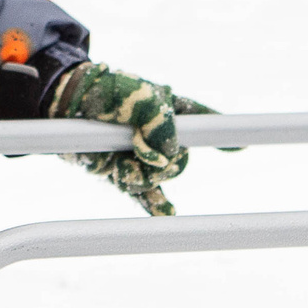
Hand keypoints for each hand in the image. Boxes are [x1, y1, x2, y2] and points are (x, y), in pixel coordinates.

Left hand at [46, 62, 214, 216]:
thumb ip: (161, 125)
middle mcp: (159, 135)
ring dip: (140, 176)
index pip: (201, 119)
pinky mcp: (123, 171)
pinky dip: (155, 205)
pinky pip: (144, 194)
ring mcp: (141, 155)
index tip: (243, 147)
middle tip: (135, 147)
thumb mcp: (138, 98)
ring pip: (157, 179)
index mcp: (170, 109)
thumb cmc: (105, 92)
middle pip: (178, 161)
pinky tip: (169, 215)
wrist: (64, 105)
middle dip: (160, 161)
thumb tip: (163, 160)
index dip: (219, 131)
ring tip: (121, 162)